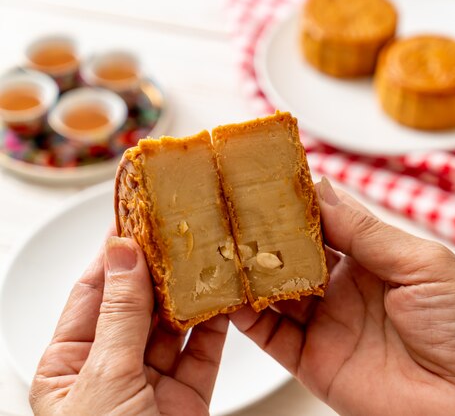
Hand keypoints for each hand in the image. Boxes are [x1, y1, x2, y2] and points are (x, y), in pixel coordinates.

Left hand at [30, 236, 226, 415]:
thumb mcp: (106, 376)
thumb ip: (121, 314)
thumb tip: (124, 255)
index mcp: (69, 366)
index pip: (92, 295)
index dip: (113, 257)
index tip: (133, 220)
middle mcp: (110, 370)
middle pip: (136, 307)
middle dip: (157, 272)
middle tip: (177, 234)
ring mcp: (150, 383)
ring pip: (172, 327)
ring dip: (189, 296)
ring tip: (204, 260)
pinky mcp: (187, 396)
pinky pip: (203, 351)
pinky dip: (214, 325)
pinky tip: (222, 299)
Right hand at [230, 178, 454, 415]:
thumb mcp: (422, 264)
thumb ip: (367, 232)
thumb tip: (322, 190)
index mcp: (374, 257)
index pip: (323, 221)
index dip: (293, 202)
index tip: (260, 178)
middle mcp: (344, 287)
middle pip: (291, 254)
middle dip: (260, 233)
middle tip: (227, 210)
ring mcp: (327, 324)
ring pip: (274, 291)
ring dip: (247, 271)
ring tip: (217, 247)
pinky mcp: (314, 362)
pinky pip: (270, 335)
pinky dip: (245, 316)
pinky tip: (228, 296)